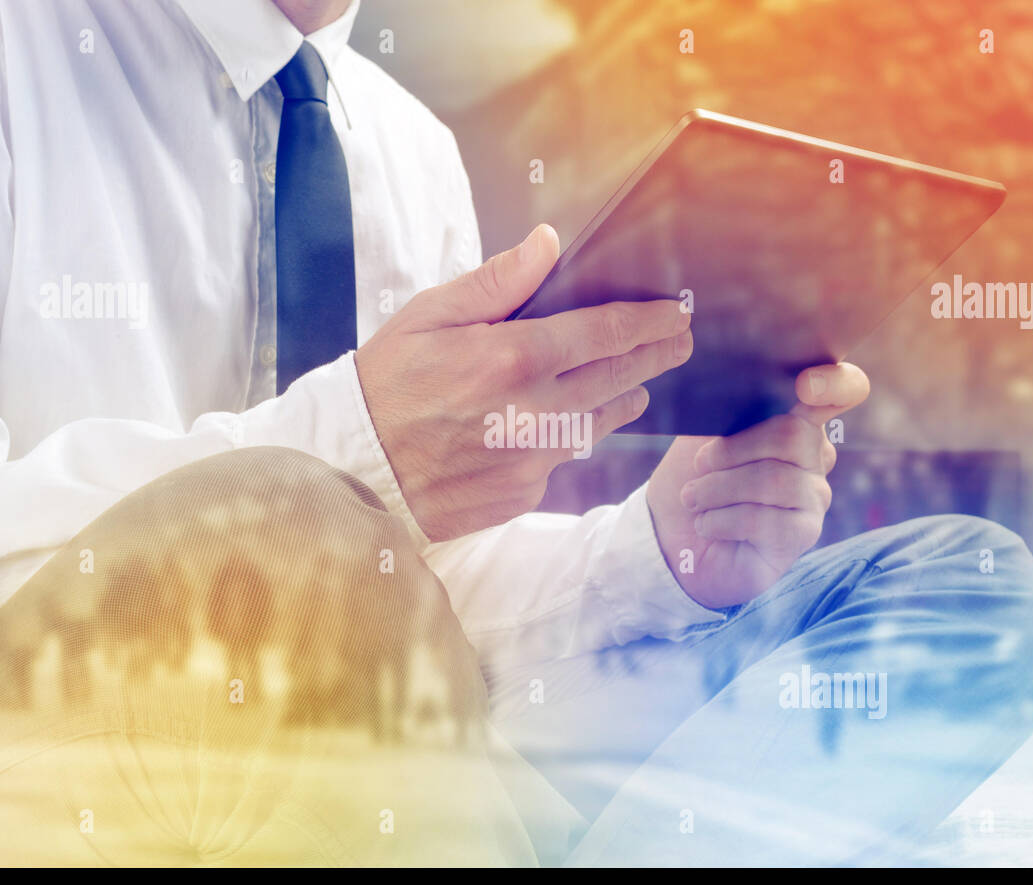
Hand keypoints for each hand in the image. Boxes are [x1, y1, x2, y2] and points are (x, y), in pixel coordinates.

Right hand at [356, 224, 693, 541]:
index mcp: (514, 358)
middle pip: (619, 379)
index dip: (651, 322)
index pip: (608, 333)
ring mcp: (532, 460)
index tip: (678, 314)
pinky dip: (566, 440)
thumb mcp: (430, 316)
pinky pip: (561, 462)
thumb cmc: (385, 383)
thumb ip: (498, 282)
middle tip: (679, 343)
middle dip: (656, 357)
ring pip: (599, 424)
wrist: (353, 469)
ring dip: (622, 399)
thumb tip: (548, 242)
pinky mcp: (521, 494)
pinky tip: (560, 426)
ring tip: (635, 385)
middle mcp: (535, 413)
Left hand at [646, 363, 869, 608]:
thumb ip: (727, 410)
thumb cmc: (691, 482)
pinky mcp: (803, 534)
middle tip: (698, 467)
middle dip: (732, 450)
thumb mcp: (698, 436)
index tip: (806, 386)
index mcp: (795, 419)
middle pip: (792, 435)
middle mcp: (814, 456)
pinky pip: (764, 520)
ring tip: (693, 499)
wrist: (672, 540)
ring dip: (718, 488)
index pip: (843, 390)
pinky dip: (721, 519)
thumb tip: (737, 391)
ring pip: (774, 479)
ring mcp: (814, 496)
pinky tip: (705, 524)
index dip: (835, 384)